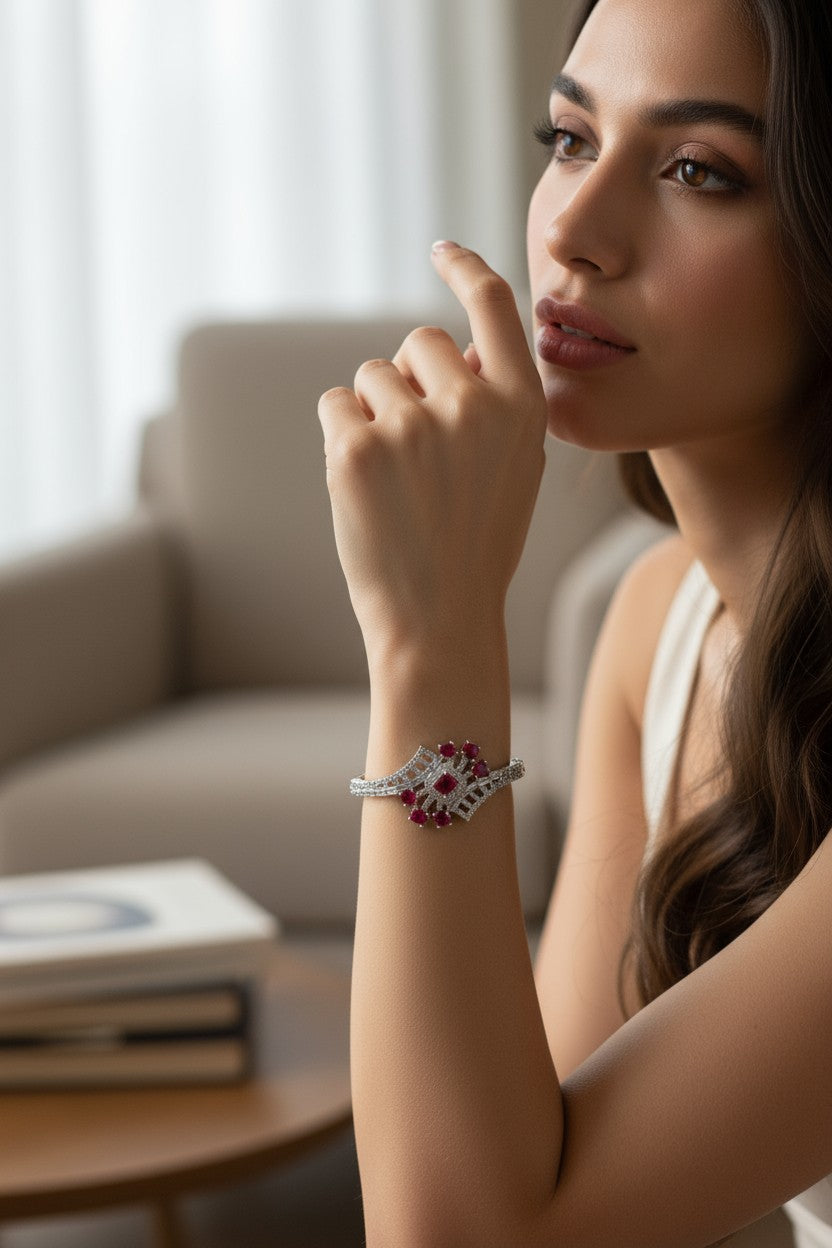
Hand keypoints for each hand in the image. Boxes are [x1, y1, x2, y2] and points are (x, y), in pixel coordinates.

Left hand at [318, 243, 547, 665]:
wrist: (440, 621)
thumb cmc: (475, 547)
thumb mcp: (515, 470)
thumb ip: (497, 405)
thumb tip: (461, 346)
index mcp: (523, 407)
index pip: (495, 305)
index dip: (466, 268)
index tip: (442, 250)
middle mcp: (473, 405)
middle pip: (420, 341)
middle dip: (411, 380)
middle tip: (419, 452)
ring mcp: (413, 426)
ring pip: (373, 376)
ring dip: (374, 414)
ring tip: (397, 482)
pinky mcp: (357, 450)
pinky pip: (335, 403)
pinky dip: (342, 436)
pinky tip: (366, 487)